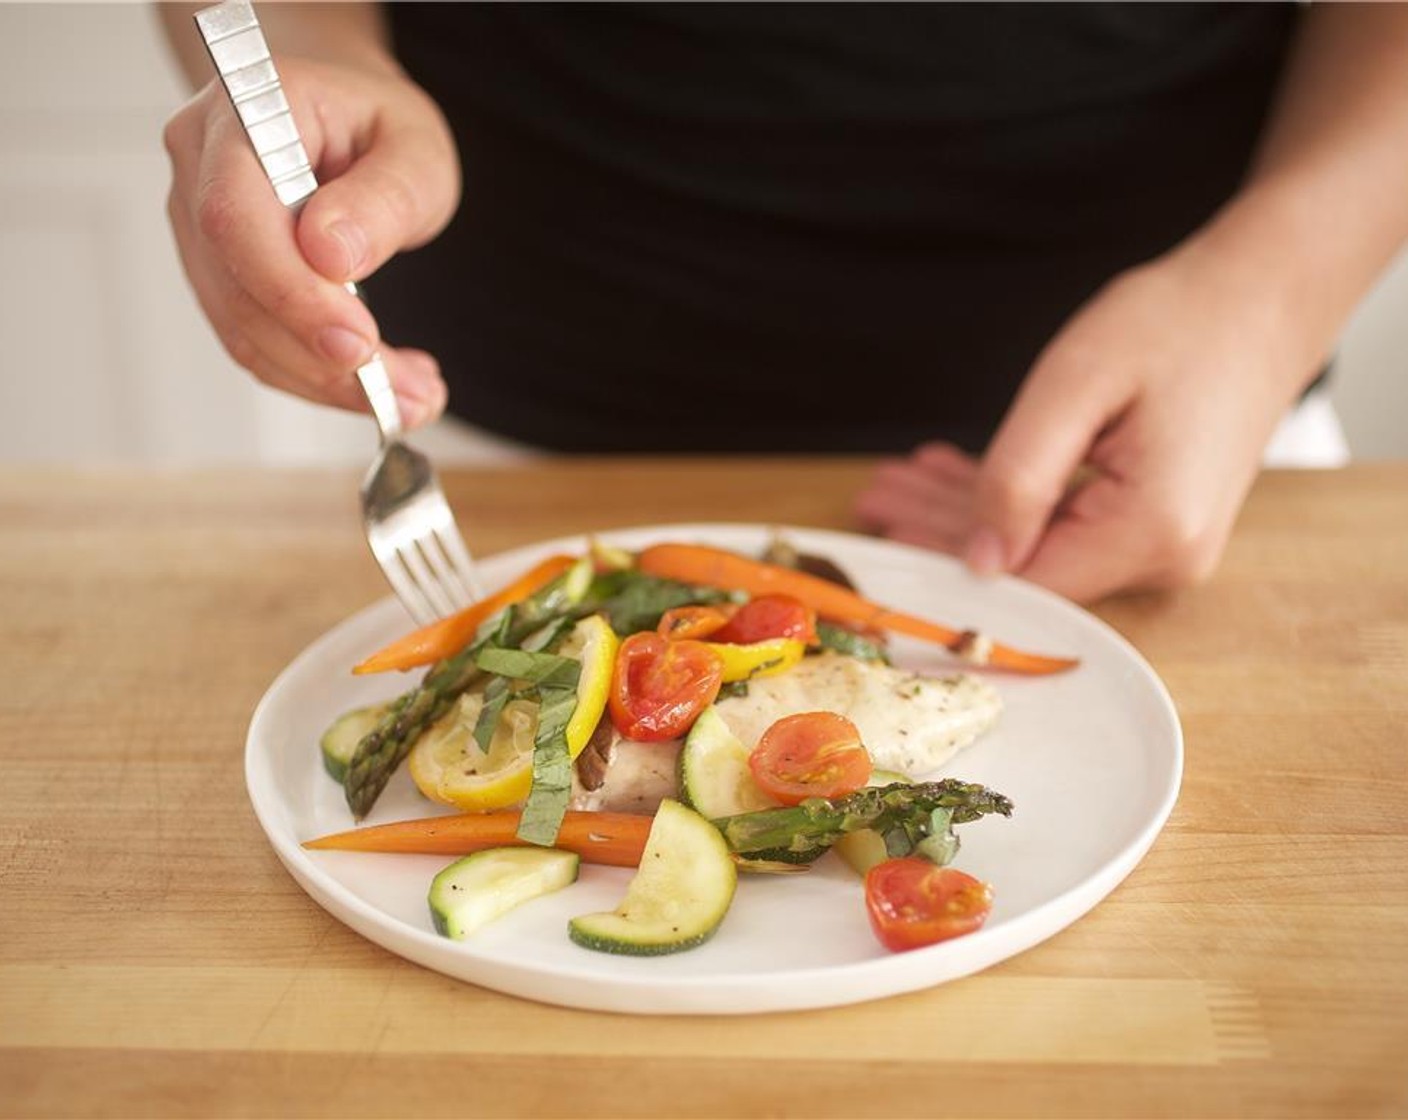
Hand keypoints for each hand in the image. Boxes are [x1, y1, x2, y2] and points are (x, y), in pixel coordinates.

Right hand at [162, 56, 460, 425]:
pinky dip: (318, 376)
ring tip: (411, 398)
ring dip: (328, 381)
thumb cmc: (380, 126)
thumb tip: (331, 256)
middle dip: (324, 357)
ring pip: (244, 329)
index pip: (236, 216)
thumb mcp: (415, 150)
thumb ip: (381, 198)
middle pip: (237, 284)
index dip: (291, 290)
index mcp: (246, 111)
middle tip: (409, 395)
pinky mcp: (217, 274)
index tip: (359, 342)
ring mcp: (198, 224)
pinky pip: (257, 341)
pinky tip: (380, 385)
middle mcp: (201, 166)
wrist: (346, 119)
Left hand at [855, 240, 1318, 601]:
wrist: (1265, 297)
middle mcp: (1166, 556)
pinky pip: (1065, 526)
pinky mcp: (1156, 525)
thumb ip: (1018, 478)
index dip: (944, 562)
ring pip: (1039, 546)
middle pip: (1027, 566)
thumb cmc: (1179, 322)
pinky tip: (955, 476)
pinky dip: (1010, 499)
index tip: (882, 531)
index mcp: (1152, 529)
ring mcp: (1165, 545)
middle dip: (942, 528)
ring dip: (967, 512)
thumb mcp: (1075, 385)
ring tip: (903, 480)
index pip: (1024, 581)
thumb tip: (977, 561)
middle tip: (875, 494)